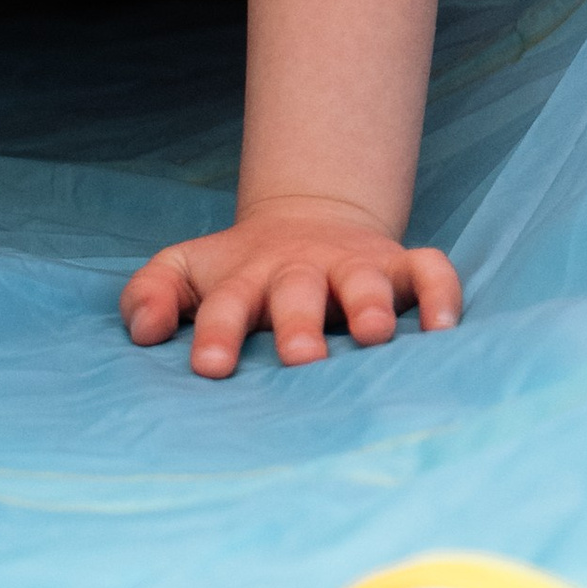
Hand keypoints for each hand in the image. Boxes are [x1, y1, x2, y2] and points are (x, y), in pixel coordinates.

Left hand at [120, 200, 462, 375]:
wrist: (307, 221)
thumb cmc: (240, 270)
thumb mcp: (186, 270)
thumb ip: (151, 294)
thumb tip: (142, 331)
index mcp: (244, 279)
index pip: (226, 304)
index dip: (218, 332)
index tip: (211, 366)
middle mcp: (299, 271)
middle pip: (297, 293)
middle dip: (298, 324)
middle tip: (299, 358)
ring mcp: (352, 266)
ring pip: (364, 280)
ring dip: (368, 304)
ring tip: (373, 336)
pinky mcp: (398, 265)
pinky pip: (429, 270)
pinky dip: (440, 291)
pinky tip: (444, 326)